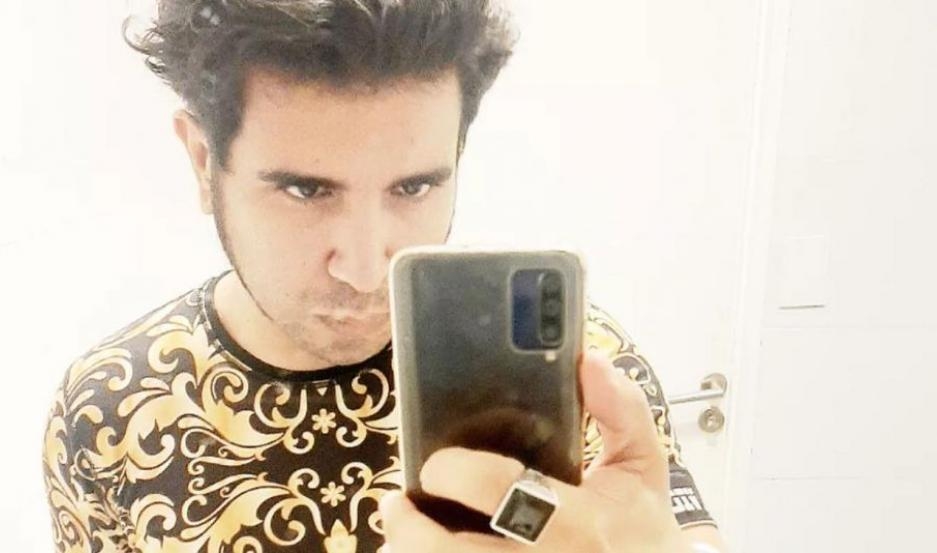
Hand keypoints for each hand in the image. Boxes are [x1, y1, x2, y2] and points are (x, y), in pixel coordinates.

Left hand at [379, 350, 690, 551]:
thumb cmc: (641, 528)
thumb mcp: (643, 465)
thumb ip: (622, 409)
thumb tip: (587, 360)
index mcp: (577, 523)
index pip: (503, 492)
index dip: (458, 473)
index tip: (436, 463)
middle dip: (412, 529)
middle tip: (397, 504)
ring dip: (411, 551)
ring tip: (399, 533)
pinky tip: (424, 549)